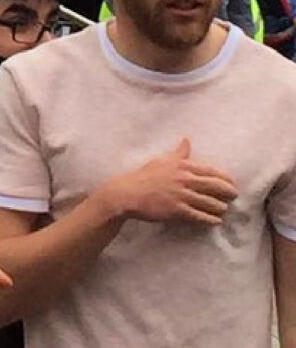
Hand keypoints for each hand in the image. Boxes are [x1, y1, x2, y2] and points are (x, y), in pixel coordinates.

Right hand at [98, 138, 237, 225]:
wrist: (127, 193)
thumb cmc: (144, 176)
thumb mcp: (162, 160)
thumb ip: (178, 153)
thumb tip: (186, 140)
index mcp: (183, 166)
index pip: (212, 172)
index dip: (226, 179)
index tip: (231, 184)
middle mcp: (185, 180)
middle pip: (216, 187)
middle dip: (229, 193)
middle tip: (234, 197)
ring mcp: (182, 196)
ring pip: (211, 203)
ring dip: (221, 208)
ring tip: (224, 210)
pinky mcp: (177, 211)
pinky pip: (200, 216)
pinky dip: (211, 220)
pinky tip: (215, 221)